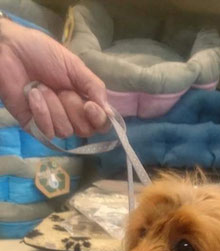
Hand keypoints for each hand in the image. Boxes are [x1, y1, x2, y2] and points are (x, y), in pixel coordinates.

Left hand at [0, 18, 108, 137]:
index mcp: (83, 100)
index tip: (90, 106)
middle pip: (85, 130)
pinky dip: (41, 112)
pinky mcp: (34, 127)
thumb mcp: (74, 66)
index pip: (100, 124)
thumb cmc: (42, 54)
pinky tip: (32, 95)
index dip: (99, 120)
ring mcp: (52, 122)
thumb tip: (110, 113)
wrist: (11, 50)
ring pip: (66, 131)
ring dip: (54, 107)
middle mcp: (71, 115)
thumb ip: (94, 87)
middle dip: (73, 108)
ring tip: (42, 87)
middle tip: (61, 89)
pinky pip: (47, 132)